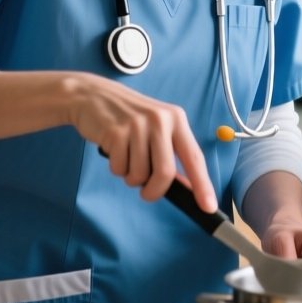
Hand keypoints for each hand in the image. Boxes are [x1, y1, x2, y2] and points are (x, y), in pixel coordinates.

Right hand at [65, 73, 216, 211]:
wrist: (92, 95)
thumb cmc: (128, 117)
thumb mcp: (156, 127)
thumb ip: (171, 152)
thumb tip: (187, 186)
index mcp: (176, 119)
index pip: (194, 157)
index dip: (202, 185)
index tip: (209, 206)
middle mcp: (160, 120)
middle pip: (165, 172)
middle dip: (155, 191)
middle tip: (146, 193)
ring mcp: (137, 125)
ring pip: (139, 174)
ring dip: (131, 177)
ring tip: (126, 157)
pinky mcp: (115, 132)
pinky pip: (119, 169)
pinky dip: (116, 168)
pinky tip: (114, 150)